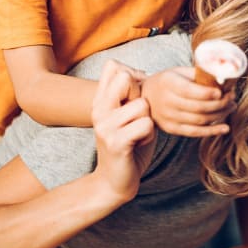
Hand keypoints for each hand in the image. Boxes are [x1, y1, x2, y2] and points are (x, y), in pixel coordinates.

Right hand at [91, 60, 155, 202]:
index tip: (135, 97)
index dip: (134, 76)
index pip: (113, 66)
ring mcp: (105, 126)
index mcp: (99, 100)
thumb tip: (139, 71)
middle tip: (137, 118)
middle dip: (142, 96)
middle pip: (126, 78)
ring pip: (142, 105)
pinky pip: (146, 125)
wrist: (114, 181)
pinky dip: (149, 135)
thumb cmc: (129, 144)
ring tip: (138, 134)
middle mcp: (98, 110)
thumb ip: (130, 94)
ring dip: (148, 121)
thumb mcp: (128, 114)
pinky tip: (138, 143)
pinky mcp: (116, 142)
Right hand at [140, 66, 234, 136]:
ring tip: (231, 107)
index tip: (223, 91)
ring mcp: (168, 117)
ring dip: (220, 115)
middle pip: (198, 107)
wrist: (145, 96)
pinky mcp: (171, 129)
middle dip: (220, 104)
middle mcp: (166, 101)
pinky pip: (194, 132)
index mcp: (168, 83)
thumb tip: (224, 77)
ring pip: (199, 120)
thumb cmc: (168, 81)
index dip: (209, 93)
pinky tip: (225, 128)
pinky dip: (212, 131)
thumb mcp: (179, 71)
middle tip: (232, 98)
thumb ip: (199, 74)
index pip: (190, 91)